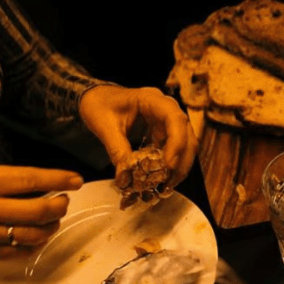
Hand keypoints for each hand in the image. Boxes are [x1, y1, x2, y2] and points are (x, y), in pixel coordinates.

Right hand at [0, 166, 82, 261]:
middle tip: (63, 200)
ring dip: (51, 226)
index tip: (75, 180)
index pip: (28, 180)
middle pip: (37, 210)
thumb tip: (40, 183)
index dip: (57, 180)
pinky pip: (21, 252)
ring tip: (53, 218)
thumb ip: (1, 179)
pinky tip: (39, 235)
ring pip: (34, 234)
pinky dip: (37, 244)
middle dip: (59, 205)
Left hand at [79, 85, 197, 193]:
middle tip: (169, 182)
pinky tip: (161, 178)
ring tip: (166, 185)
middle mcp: (166, 109)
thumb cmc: (99, 104)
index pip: (175, 119)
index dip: (177, 142)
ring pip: (185, 144)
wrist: (97, 99)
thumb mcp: (105, 126)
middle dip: (182, 161)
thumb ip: (117, 150)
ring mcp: (167, 121)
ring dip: (179, 166)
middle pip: (186, 134)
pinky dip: (170, 165)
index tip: (169, 164)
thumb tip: (126, 178)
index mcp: (152, 99)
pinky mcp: (163, 133)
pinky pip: (174, 150)